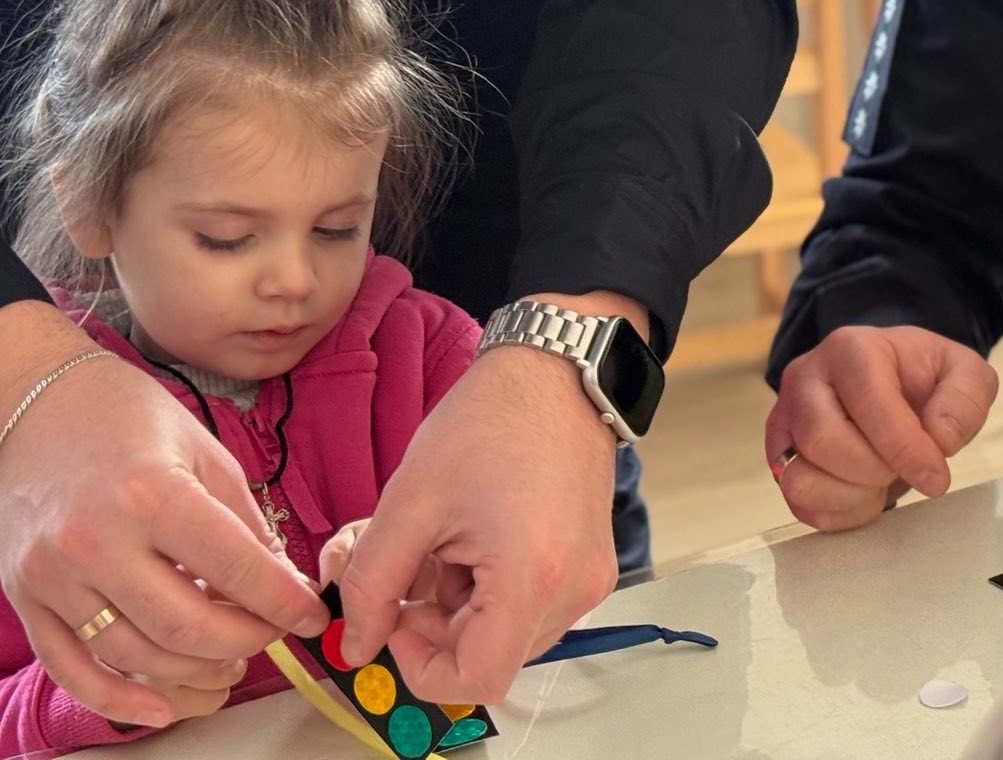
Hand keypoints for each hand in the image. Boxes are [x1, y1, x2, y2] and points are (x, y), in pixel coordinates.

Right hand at [0, 304, 326, 728]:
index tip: (313, 615)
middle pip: (183, 624)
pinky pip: (70, 667)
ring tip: (232, 662)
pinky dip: (117, 697)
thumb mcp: (205, 451)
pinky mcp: (25, 597)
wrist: (34, 405)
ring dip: (192, 671)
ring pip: (133, 653)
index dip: (283, 601)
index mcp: (150, 494)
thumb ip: (244, 521)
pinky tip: (160, 706)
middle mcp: (94, 540)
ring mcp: (52, 575)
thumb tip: (282, 582)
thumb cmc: (127, 418)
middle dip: (245, 640)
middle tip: (274, 635)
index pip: (234, 568)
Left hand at [336, 342, 617, 702]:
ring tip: (448, 546)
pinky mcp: (593, 563)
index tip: (396, 622)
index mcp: (532, 578)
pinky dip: (494, 590)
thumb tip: (359, 642)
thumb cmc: (492, 421)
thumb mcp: (410, 502)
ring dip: (464, 609)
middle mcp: (574, 589)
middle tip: (412, 573)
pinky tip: (478, 538)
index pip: (476, 680)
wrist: (557, 371)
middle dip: (438, 629)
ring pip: (510, 635)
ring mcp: (591, 577)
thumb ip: (372, 584)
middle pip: (492, 657)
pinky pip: (534, 606)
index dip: (422, 666)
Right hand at [765, 326, 998, 531]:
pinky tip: (866, 493)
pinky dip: (840, 513)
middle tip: (904, 468)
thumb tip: (939, 438)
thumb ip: (966, 398)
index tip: (936, 477)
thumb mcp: (964, 372)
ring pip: (799, 479)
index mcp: (851, 349)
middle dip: (874, 470)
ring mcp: (786, 421)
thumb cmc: (922, 378)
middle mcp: (806, 379)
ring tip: (882, 479)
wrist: (892, 384)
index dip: (904, 448)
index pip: (869, 401)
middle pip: (822, 440)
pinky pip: (799, 505)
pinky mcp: (781, 460)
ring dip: (852, 495)